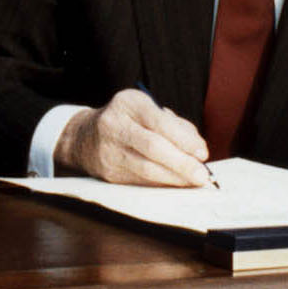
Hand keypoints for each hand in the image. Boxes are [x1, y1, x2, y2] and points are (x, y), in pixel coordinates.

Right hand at [52, 88, 211, 186]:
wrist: (84, 137)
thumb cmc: (128, 120)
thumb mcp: (148, 110)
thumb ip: (176, 125)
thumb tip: (199, 151)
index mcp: (128, 103)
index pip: (158, 121)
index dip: (183, 140)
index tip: (203, 153)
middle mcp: (114, 125)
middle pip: (152, 147)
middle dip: (181, 164)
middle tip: (203, 176)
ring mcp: (109, 151)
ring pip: (146, 169)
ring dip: (175, 178)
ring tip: (194, 182)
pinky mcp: (109, 174)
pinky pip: (141, 181)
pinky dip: (163, 184)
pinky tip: (177, 185)